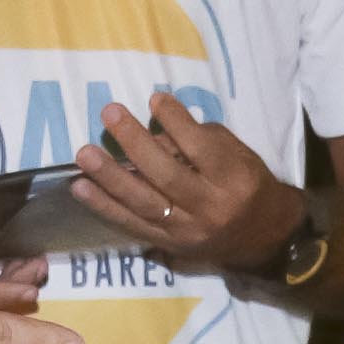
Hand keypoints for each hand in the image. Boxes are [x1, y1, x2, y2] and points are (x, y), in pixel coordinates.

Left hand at [64, 96, 300, 279]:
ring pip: (144, 203)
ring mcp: (186, 230)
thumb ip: (197, 140)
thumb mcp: (235, 154)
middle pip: (166, 175)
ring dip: (110, 177)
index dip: (175, 121)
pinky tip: (81, 188)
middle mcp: (209, 207)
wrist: (263, 235)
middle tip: (109, 113)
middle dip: (135, 143)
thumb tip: (152, 131)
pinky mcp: (168, 243)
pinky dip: (104, 206)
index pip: (199, 147)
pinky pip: (132, 225)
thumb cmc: (247, 183)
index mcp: (232, 178)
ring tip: (85, 154)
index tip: (154, 99)